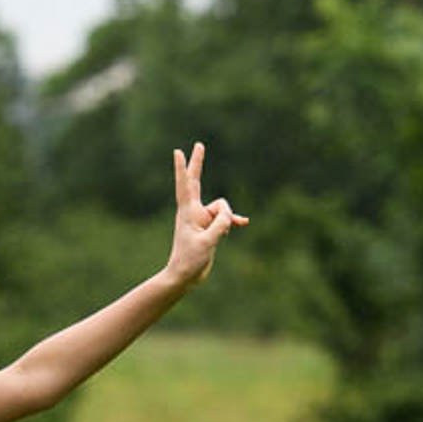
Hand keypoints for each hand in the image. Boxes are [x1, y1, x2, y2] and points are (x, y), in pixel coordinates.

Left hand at [167, 142, 247, 284]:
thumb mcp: (208, 241)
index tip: (178, 151)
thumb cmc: (190, 260)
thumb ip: (222, 224)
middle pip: (196, 181)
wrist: (184, 276)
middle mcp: (194, 211)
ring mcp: (201, 219)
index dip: (183, 168)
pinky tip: (244, 223)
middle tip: (199, 145)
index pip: (186, 184)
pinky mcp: (208, 228)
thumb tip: (230, 214)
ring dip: (228, 218)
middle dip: (198, 164)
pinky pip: (224, 218)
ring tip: (225, 233)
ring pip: (221, 208)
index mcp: (189, 212)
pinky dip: (232, 220)